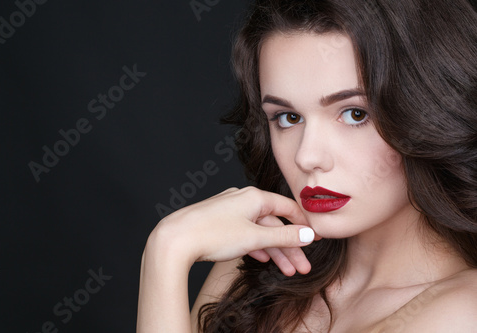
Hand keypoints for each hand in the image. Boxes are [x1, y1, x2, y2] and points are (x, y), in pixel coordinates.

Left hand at [148, 186, 315, 275]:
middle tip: (302, 267)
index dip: (303, 224)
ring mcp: (229, 210)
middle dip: (290, 247)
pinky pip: (244, 233)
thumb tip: (308, 234)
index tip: (315, 238)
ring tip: (286, 271)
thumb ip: (283, 237)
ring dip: (274, 251)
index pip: (288, 208)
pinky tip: (263, 259)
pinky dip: (256, 246)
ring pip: (259, 230)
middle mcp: (243, 199)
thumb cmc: (213, 234)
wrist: (175, 239)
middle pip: (274, 223)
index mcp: (254, 197)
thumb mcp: (254, 237)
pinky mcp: (219, 222)